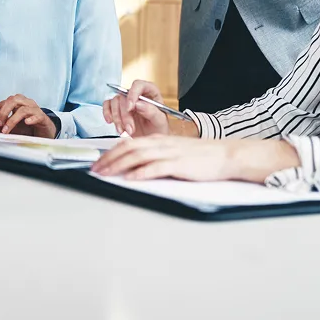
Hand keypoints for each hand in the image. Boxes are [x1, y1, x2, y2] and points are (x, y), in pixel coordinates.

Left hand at [0, 94, 57, 137]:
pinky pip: (36, 115)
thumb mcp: (10, 126)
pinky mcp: (41, 116)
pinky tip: (26, 123)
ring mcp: (33, 109)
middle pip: (11, 101)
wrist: (43, 129)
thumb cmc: (27, 126)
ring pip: (22, 108)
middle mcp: (23, 103)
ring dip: (12, 120)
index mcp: (14, 103)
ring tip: (7, 129)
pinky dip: (30, 119)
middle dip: (2, 113)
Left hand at [92, 135, 299, 182]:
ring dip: (118, 166)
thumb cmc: (201, 156)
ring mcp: (169, 153)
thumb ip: (156, 154)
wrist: (225, 155)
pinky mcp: (179, 164)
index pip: (127, 143)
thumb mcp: (174, 150)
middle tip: (95, 170)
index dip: (110, 152)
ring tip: (106, 174)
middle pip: (127, 149)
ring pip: (137, 157)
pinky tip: (130, 179)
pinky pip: (155, 168)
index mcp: (158, 139)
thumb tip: (136, 165)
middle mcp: (161, 143)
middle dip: (108, 159)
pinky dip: (140, 173)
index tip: (98, 162)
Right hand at [103, 80, 169, 136]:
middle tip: (130, 129)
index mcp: (150, 92)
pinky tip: (110, 121)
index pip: (139, 85)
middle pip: (124, 96)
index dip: (133, 94)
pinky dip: (107, 113)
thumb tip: (138, 103)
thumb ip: (151, 111)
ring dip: (117, 118)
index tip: (130, 108)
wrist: (151, 139)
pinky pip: (107, 104)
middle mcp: (137, 94)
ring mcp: (126, 100)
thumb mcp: (160, 122)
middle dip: (125, 115)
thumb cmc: (158, 129)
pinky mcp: (117, 107)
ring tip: (123, 131)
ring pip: (115, 101)